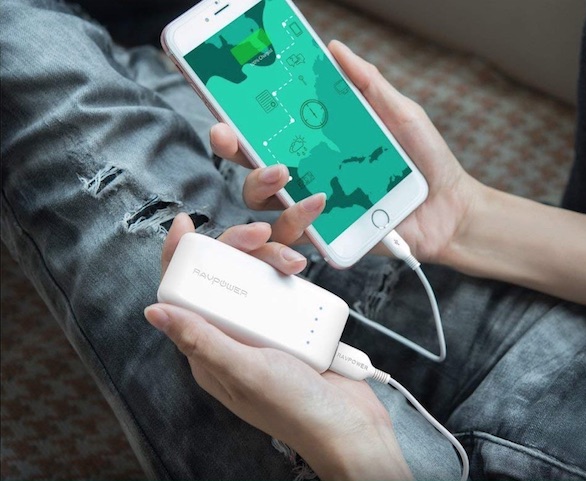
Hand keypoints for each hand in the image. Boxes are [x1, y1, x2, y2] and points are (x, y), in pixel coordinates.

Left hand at [145, 214, 412, 479]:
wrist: (351, 425)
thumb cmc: (295, 409)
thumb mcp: (244, 372)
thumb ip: (201, 339)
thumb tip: (154, 311)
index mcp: (210, 350)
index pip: (184, 297)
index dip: (178, 259)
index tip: (185, 225)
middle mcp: (233, 336)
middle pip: (222, 277)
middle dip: (238, 250)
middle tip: (259, 235)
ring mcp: (264, 329)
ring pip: (256, 277)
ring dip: (271, 260)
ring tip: (296, 264)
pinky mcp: (293, 324)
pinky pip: (285, 287)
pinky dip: (292, 275)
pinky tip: (303, 271)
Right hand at [210, 40, 480, 263]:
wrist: (450, 207)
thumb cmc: (424, 160)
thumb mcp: (398, 114)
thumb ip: (367, 85)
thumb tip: (334, 48)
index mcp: (316, 144)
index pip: (268, 129)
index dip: (240, 115)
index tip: (224, 99)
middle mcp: (307, 175)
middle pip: (250, 164)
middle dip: (232, 148)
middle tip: (229, 135)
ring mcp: (312, 208)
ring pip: (261, 202)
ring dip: (261, 184)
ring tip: (282, 171)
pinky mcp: (325, 236)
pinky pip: (294, 234)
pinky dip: (297, 219)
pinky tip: (318, 203)